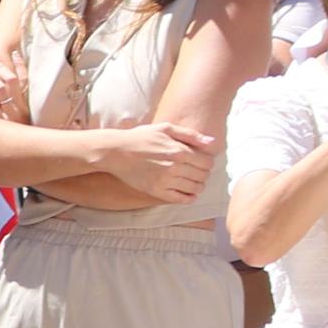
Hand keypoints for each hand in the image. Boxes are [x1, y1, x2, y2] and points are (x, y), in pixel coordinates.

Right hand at [97, 120, 219, 202]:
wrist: (115, 152)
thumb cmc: (139, 138)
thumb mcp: (164, 128)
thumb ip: (190, 135)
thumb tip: (212, 142)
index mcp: (178, 150)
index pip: (207, 162)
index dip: (207, 162)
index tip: (201, 161)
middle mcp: (174, 167)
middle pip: (203, 175)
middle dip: (203, 173)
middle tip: (196, 171)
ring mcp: (165, 180)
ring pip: (195, 188)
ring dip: (198, 186)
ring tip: (192, 181)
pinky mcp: (156, 191)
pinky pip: (181, 199)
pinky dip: (189, 198)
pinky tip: (188, 193)